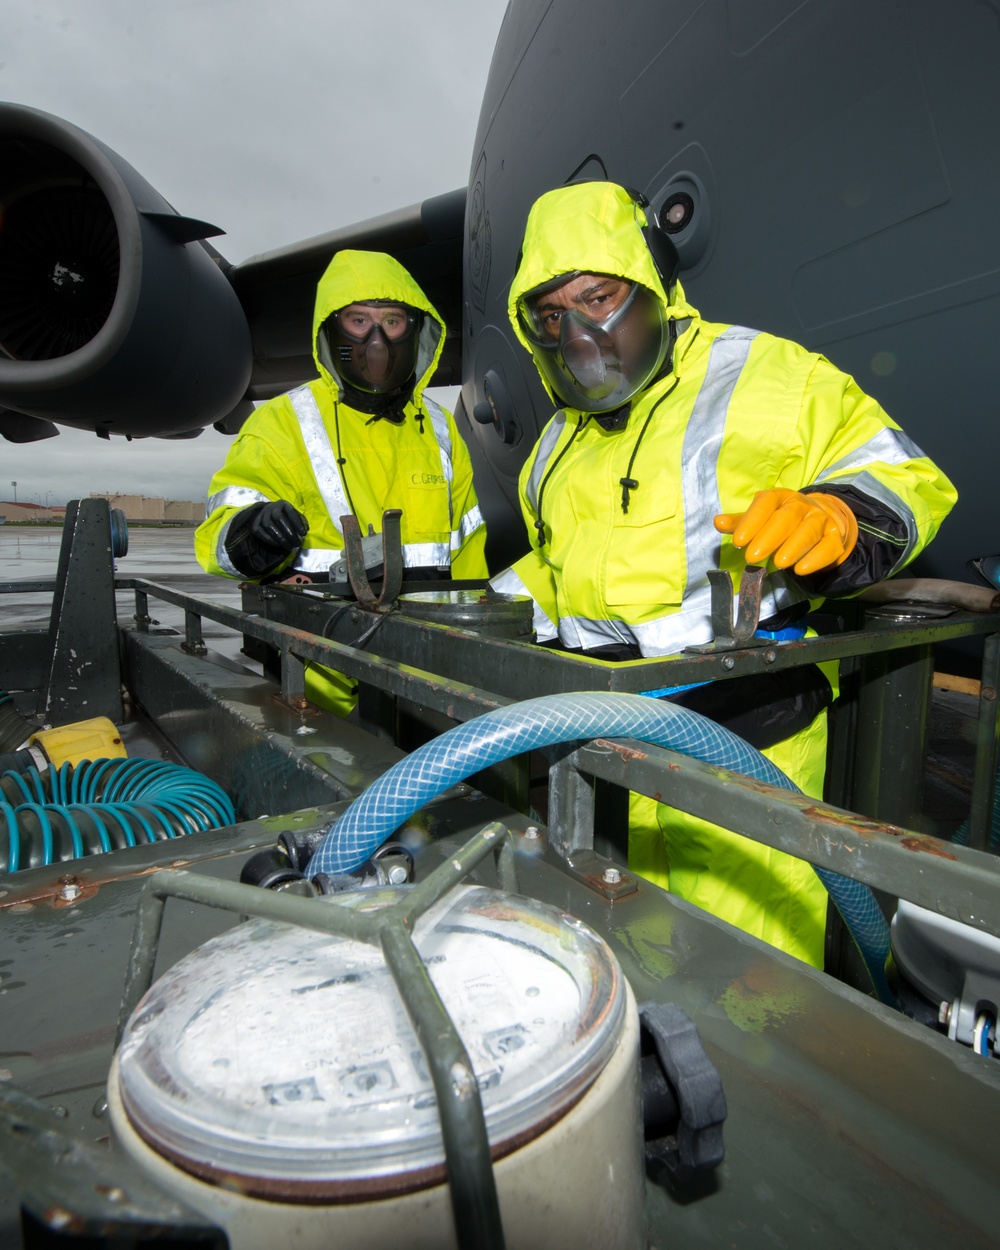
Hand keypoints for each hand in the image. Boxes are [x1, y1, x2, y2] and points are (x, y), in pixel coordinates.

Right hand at [224, 500, 308, 577]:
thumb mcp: (295, 516)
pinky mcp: (255, 524)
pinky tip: (278, 545)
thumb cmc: (286, 517)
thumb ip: (301, 522)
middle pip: (278, 518)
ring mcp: (261, 515)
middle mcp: (271, 508)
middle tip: (296, 544)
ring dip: (280, 538)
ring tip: (289, 547)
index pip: (290, 512)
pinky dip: (269, 540)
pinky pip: (260, 532)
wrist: (269, 514)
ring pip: (269, 526)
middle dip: (289, 533)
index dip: (297, 523)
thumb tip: (305, 529)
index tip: (304, 534)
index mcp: (283, 504)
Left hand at [714, 489, 857, 576]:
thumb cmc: (783, 523)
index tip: (737, 540)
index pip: (766, 502)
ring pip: (808, 531)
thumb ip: (740, 523)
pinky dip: (815, 559)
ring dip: (793, 548)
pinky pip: (827, 547)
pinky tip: (801, 570)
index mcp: (781, 497)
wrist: (823, 522)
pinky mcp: (835, 538)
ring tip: (778, 564)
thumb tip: (718, 522)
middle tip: (752, 557)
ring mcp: (821, 520)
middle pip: (787, 517)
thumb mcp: (761, 519)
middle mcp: (802, 505)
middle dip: (769, 537)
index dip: (752, 520)